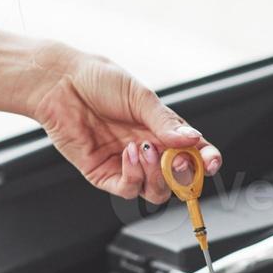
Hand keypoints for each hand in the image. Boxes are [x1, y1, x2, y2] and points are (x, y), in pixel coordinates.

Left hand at [29, 50, 221, 203]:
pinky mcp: (103, 174)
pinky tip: (128, 153)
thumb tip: (193, 139)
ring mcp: (126, 165)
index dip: (206, 161)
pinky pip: (126, 188)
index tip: (211, 161)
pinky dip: (133, 175)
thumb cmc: (99, 81)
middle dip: (182, 174)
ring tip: (145, 149)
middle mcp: (147, 151)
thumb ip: (166, 122)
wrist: (62, 83)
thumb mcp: (139, 97)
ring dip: (157, 175)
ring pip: (154, 191)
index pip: (193, 154)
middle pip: (177, 180)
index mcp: (161, 131)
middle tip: (178, 159)